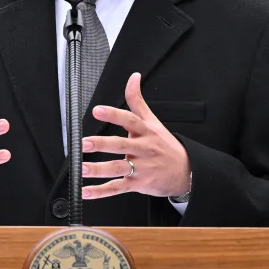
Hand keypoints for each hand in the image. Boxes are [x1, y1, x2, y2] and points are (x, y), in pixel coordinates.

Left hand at [80, 72, 190, 199]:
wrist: (186, 172)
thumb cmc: (165, 145)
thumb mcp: (154, 121)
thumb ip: (137, 100)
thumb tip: (133, 77)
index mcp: (146, 132)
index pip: (130, 120)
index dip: (114, 114)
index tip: (97, 110)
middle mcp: (143, 150)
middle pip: (122, 146)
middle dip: (103, 144)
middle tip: (85, 143)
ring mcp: (141, 168)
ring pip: (118, 168)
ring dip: (99, 170)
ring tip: (82, 169)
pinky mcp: (138, 184)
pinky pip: (117, 188)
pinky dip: (101, 191)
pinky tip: (86, 191)